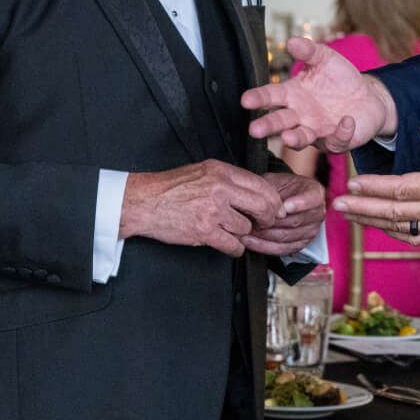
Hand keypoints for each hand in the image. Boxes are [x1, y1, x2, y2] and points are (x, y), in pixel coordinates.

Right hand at [121, 160, 284, 257]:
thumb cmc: (171, 188)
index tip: (275, 209)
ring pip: (246, 228)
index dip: (273, 201)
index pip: (262, 185)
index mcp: (222, 171)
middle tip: (263, 223)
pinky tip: (227, 244)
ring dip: (242, 234)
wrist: (143, 201)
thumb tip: (257, 191)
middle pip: (263, 206)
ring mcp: (213, 210)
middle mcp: (220, 188)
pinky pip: (233, 245)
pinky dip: (234, 248)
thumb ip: (229, 179)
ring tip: (229, 231)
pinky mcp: (205, 231)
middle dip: (267, 218)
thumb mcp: (203, 171)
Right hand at [242, 36, 396, 150]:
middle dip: (267, 126)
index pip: (270, 97)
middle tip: (254, 130)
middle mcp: (300, 116)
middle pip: (279, 122)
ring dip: (294, 139)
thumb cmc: (340, 79)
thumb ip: (309, 51)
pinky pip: (336, 141)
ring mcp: (317, 131)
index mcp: (292, 95)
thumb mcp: (325, 59)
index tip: (245, 100)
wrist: (367, 97)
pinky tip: (346, 121)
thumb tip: (291, 41)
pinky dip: (341, 133)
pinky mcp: (336, 141)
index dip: (258, 99)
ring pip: (301, 138)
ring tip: (287, 137)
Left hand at [242, 172, 325, 255]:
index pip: (312, 199)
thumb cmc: (281, 188)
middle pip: (295, 221)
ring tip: (246, 230)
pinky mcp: (301, 244)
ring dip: (264, 235)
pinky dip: (264, 246)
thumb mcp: (277, 180)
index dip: (300, 203)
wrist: (286, 199)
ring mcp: (311, 231)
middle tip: (252, 219)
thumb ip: (271, 187)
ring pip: (286, 237)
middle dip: (271, 222)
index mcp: (315, 193)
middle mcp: (317, 213)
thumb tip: (259, 199)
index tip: (285, 206)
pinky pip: (282, 249)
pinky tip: (250, 241)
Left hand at [334, 122, 419, 244]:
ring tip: (350, 217)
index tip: (352, 184)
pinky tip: (381, 229)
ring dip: (372, 223)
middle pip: (394, 212)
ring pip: (401, 228)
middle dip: (362, 208)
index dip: (374, 188)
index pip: (402, 188)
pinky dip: (395, 235)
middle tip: (336, 205)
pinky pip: (417, 238)